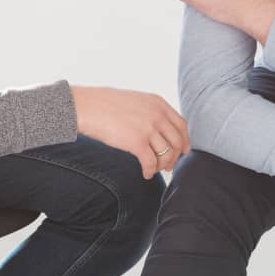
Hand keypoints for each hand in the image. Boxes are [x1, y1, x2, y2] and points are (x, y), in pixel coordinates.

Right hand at [71, 86, 190, 178]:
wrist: (89, 107)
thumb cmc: (107, 105)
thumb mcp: (137, 101)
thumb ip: (151, 112)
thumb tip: (160, 131)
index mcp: (159, 104)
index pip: (181, 125)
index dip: (185, 140)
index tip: (184, 150)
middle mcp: (158, 115)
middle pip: (177, 141)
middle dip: (175, 156)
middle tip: (169, 165)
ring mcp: (149, 129)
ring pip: (167, 154)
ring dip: (163, 165)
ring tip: (155, 169)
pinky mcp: (137, 143)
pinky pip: (151, 163)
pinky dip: (151, 171)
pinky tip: (146, 174)